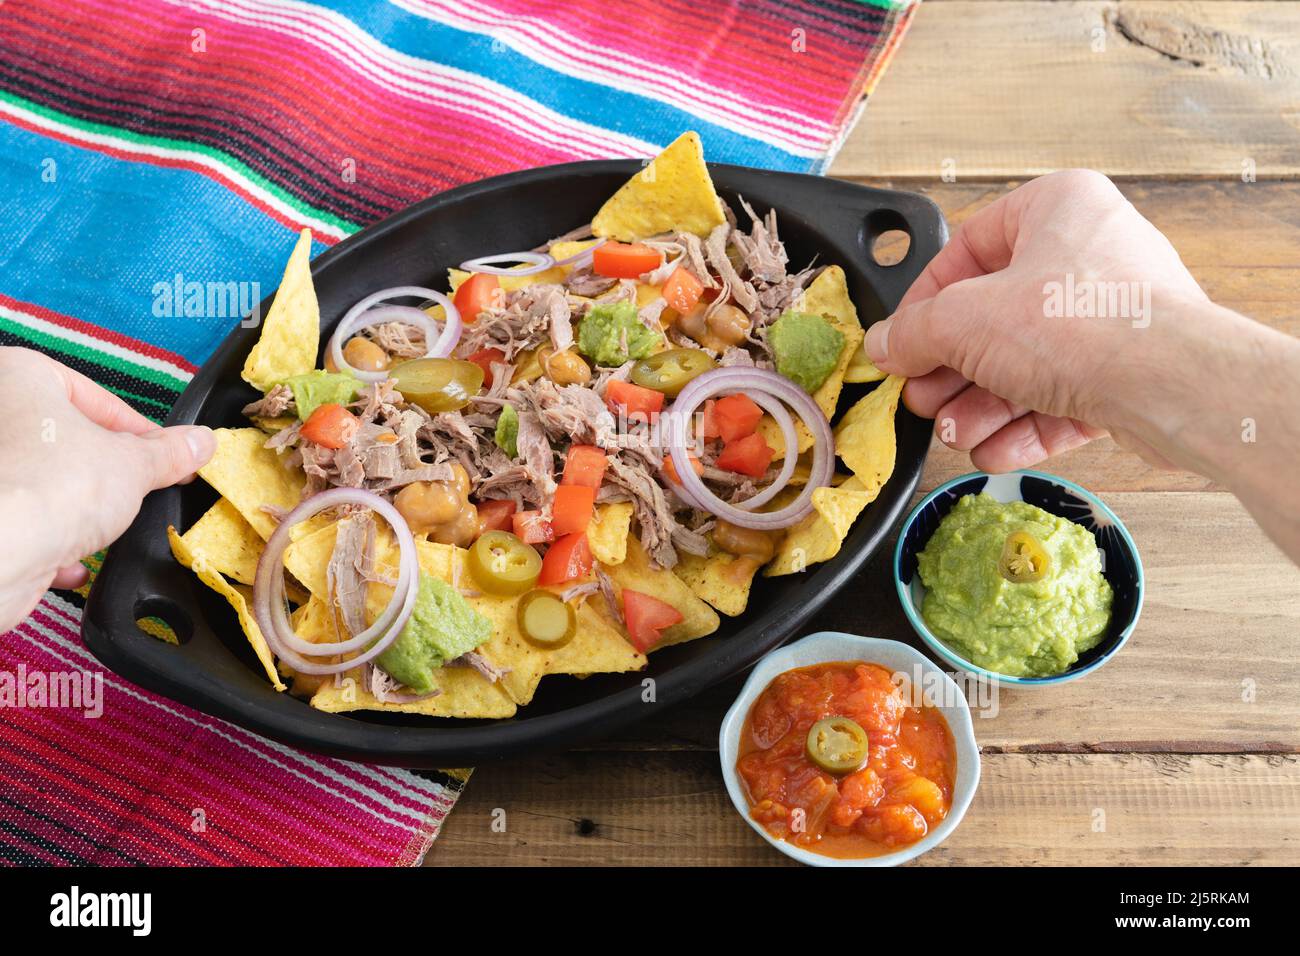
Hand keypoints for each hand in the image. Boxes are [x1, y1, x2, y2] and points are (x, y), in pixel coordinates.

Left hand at [0, 347, 215, 630]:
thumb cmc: (53, 486)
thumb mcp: (134, 464)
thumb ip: (170, 453)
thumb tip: (199, 443)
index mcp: (18, 376)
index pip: (95, 398)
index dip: (139, 431)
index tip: (165, 455)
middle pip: (66, 439)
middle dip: (105, 470)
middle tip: (141, 487)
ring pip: (44, 481)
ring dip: (78, 506)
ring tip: (105, 524)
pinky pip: (21, 519)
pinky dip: (48, 538)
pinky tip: (73, 558)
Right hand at [864, 169, 1209, 471]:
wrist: (1170, 384)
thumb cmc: (1078, 324)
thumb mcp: (964, 320)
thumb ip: (914, 332)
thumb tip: (883, 346)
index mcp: (1056, 209)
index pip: (970, 247)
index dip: (926, 299)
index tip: (902, 339)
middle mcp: (1090, 254)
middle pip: (995, 316)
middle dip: (952, 369)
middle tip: (921, 398)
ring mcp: (1114, 316)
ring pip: (1027, 363)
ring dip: (980, 406)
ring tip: (953, 433)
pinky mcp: (1129, 373)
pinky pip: (1062, 396)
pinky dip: (1022, 426)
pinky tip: (990, 452)